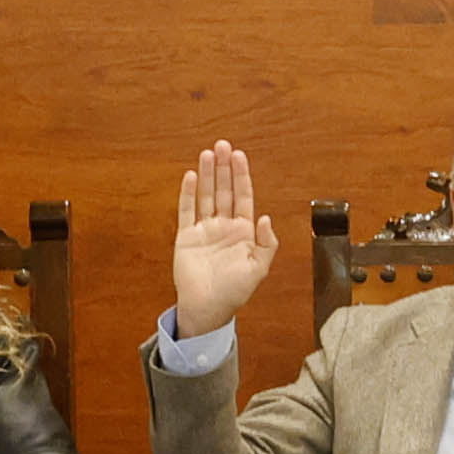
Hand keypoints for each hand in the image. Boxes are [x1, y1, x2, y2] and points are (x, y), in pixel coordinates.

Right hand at [170, 141, 281, 339]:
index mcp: (243, 231)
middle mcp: (223, 226)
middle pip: (224, 190)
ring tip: (208, 153)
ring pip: (206, 196)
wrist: (207, 308)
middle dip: (224, 168)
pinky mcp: (186, 237)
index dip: (241, 176)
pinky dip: (188, 193)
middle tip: (223, 145)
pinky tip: (191, 176)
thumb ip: (267, 243)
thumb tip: (265, 217)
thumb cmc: (235, 291)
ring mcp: (204, 230)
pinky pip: (186, 210)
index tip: (239, 156)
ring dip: (207, 175)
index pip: (243, 197)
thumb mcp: (259, 268)